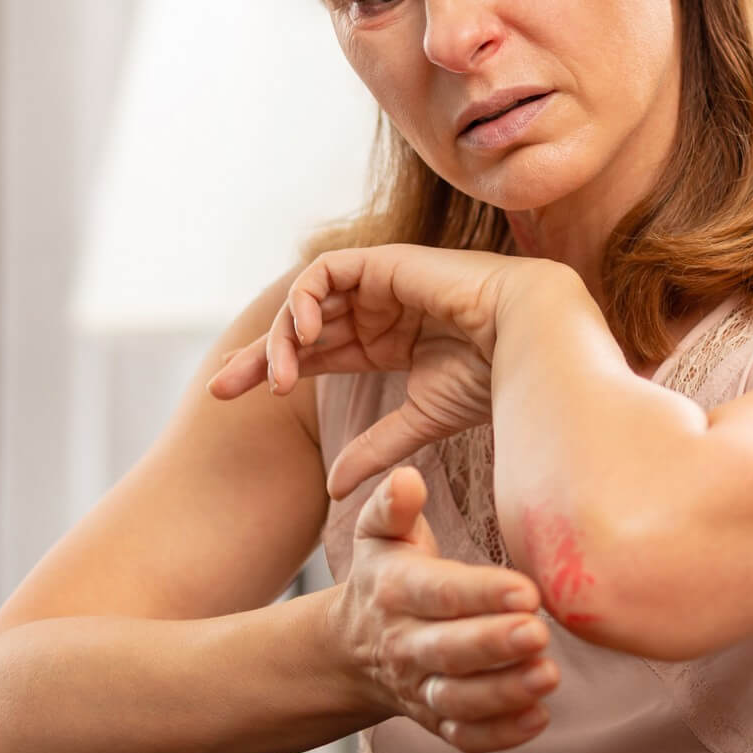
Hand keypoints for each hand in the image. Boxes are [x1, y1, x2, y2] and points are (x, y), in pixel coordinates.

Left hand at [208, 245, 544, 498]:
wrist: (531, 342)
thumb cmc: (492, 380)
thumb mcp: (420, 420)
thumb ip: (375, 447)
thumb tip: (332, 490)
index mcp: (388, 341)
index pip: (315, 351)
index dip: (271, 369)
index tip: (229, 397)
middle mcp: (380, 309)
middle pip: (301, 326)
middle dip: (258, 355)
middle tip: (221, 388)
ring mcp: (382, 283)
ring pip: (308, 299)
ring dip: (284, 336)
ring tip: (278, 377)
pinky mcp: (386, 262)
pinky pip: (326, 271)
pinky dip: (306, 299)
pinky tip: (305, 337)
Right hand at [330, 465, 560, 752]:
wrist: (354, 647)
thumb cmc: (387, 576)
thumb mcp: (380, 536)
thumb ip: (392, 506)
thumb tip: (405, 479)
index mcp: (396, 592)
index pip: (439, 593)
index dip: (481, 593)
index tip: (526, 589)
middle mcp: (406, 644)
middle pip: (449, 651)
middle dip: (495, 644)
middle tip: (538, 633)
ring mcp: (421, 687)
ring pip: (459, 699)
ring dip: (503, 693)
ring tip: (547, 676)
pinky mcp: (437, 720)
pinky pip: (465, 737)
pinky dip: (500, 736)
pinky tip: (538, 719)